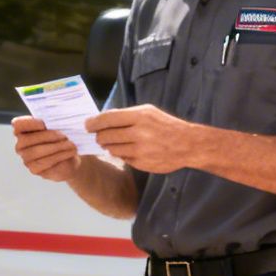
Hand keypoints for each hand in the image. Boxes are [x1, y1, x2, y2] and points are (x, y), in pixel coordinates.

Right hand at [13, 116, 80, 181]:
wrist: (69, 155)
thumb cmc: (61, 137)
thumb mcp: (57, 126)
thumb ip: (52, 122)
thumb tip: (55, 121)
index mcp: (22, 130)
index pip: (18, 124)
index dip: (29, 123)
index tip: (44, 124)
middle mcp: (20, 145)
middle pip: (27, 139)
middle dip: (47, 136)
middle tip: (64, 135)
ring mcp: (26, 158)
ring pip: (36, 151)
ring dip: (56, 147)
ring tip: (71, 144)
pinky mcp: (34, 169)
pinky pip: (44, 163)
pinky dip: (59, 156)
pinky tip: (69, 152)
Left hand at [85, 105, 199, 173]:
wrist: (188, 144)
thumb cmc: (165, 125)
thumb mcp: (148, 112)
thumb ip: (126, 115)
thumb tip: (102, 119)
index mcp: (140, 116)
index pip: (107, 119)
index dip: (93, 123)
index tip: (87, 125)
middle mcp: (139, 133)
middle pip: (105, 135)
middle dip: (99, 136)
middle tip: (99, 136)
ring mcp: (140, 150)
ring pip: (112, 149)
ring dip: (109, 146)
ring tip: (115, 142)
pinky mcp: (141, 163)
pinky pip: (122, 158)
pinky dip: (122, 154)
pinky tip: (129, 150)